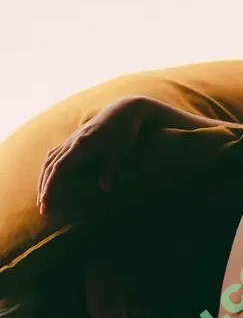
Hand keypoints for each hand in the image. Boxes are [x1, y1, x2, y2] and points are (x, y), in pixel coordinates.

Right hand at [36, 97, 147, 215]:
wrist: (124, 110)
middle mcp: (73, 140)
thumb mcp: (120, 150)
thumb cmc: (124, 131)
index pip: (60, 167)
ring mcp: (72, 138)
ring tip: (43, 198)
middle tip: (43, 207)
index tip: (47, 201)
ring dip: (44, 178)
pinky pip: (54, 154)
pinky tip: (48, 179)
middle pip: (51, 165)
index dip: (51, 185)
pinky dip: (49, 168)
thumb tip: (106, 189)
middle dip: (45, 186)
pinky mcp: (73, 138)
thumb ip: (111, 168)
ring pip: (50, 159)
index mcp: (83, 143)